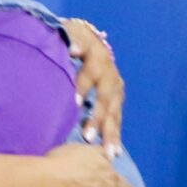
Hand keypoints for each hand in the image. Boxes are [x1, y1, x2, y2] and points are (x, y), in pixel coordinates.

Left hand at [61, 18, 124, 153]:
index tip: (75, 102)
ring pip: (114, 112)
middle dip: (98, 117)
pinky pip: (116, 119)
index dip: (84, 85)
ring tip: (108, 152)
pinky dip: (114, 135)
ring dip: (111, 133)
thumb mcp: (69, 33)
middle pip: (106, 97)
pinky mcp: (116, 100)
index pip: (91, 71)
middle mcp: (110, 73)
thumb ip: (70, 39)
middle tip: (88, 136)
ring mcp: (116, 88)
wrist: (87, 42)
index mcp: (98, 55)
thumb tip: (71, 48)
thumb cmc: (70, 39)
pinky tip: (112, 152)